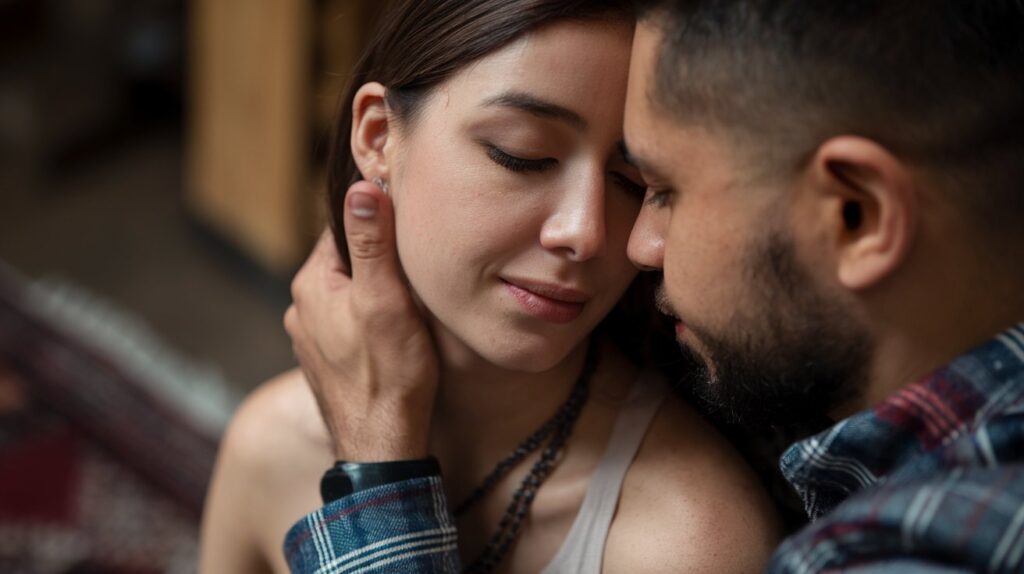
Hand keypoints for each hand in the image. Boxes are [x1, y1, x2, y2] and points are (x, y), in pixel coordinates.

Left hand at [284, 181, 438, 460]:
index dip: (379, 221)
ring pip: (348, 295)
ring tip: (409, 304)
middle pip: (347, 261)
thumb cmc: (390, 375)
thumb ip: (372, 243)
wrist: (382, 447)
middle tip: (417, 266)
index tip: (409, 222)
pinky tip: (394, 337)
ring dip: (375, 294)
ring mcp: (311, 338)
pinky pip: (348, 325)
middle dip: (379, 260)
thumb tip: (362, 188)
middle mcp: (302, 307)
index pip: (344, 228)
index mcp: (312, 283)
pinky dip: (370, 323)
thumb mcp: (386, 300)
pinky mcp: (326, 363)